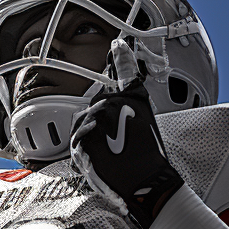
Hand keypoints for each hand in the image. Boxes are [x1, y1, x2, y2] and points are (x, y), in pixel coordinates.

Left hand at [69, 39, 182, 228]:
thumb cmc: (150, 157)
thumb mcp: (147, 120)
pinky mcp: (82, 140)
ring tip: (112, 153)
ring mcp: (93, 122)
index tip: (118, 44)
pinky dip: (86, 152)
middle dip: (104, 122)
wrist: (146, 183)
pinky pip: (78, 143)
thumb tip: (127, 73)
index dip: (121, 58)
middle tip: (121, 142)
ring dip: (93, 138)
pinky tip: (102, 160)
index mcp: (129, 98)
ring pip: (85, 125)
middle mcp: (109, 105)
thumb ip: (133, 96)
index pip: (123, 74)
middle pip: (98, 107)